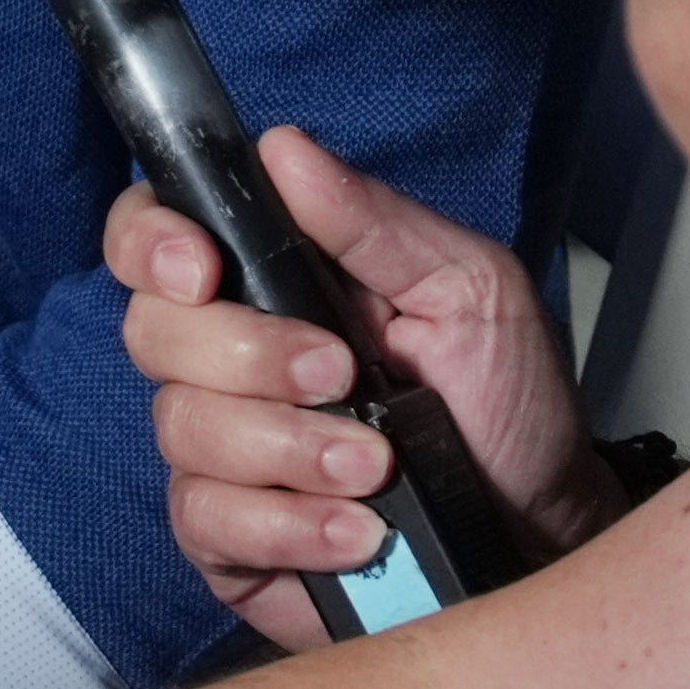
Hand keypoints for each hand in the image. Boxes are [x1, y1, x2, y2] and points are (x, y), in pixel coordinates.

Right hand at [102, 128, 602, 639]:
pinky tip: (356, 529)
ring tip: (376, 467)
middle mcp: (229, 361)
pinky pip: (208, 521)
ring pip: (183, 429)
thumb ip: (374, 222)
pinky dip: (288, 525)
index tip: (201, 270)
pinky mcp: (229, 539)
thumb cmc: (506, 402)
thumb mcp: (469, 288)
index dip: (150, 243)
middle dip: (249, 355)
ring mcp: (222, 453)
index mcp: (273, 281)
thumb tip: (284, 149)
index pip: (155, 237)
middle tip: (342, 373)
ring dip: (288, 447)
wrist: (539, 528)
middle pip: (155, 333)